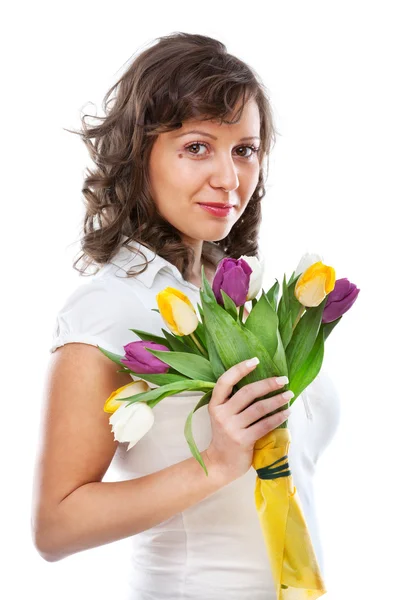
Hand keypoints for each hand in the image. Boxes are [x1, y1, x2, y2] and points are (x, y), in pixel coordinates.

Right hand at [205, 358, 292, 482]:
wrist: (221, 463)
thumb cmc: (226, 435)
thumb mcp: (223, 415)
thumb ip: (234, 400)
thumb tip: (261, 381)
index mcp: (215, 404)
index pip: (225, 381)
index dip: (240, 369)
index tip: (255, 360)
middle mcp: (221, 414)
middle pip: (247, 392)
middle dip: (268, 384)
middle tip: (283, 379)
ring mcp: (231, 428)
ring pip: (259, 408)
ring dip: (277, 400)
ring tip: (289, 395)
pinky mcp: (243, 440)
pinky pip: (264, 424)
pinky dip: (277, 417)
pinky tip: (286, 412)